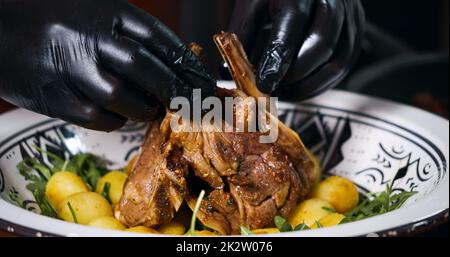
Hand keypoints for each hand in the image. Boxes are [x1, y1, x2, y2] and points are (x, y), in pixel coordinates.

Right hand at [0, 0, 214, 130]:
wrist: (0, 29)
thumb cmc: (56, 21)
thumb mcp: (96, 12)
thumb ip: (132, 34)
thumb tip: (174, 63)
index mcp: (106, 11)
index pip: (158, 37)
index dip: (186, 63)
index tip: (204, 81)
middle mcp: (88, 37)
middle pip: (144, 67)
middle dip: (175, 89)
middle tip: (193, 103)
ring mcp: (70, 68)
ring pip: (121, 97)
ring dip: (145, 108)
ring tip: (153, 109)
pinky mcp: (53, 96)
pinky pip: (96, 116)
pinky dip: (116, 119)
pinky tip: (120, 113)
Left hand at [225, 0, 364, 100]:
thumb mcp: (253, 1)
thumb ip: (242, 32)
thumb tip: (226, 71)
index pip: (292, 23)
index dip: (278, 58)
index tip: (264, 83)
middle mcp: (331, 0)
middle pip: (322, 43)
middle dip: (296, 74)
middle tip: (273, 89)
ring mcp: (350, 16)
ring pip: (338, 60)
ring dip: (310, 85)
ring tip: (285, 93)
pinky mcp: (356, 31)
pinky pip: (345, 66)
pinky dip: (322, 84)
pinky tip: (301, 89)